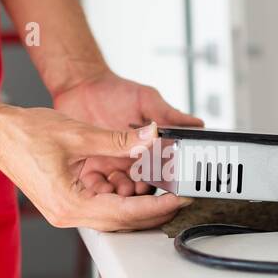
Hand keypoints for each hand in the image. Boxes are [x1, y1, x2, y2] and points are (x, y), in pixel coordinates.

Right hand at [0, 105, 189, 230]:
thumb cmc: (24, 134)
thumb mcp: (78, 133)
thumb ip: (117, 140)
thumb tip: (150, 139)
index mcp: (70, 203)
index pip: (125, 213)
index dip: (156, 207)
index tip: (179, 199)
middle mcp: (68, 214)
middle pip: (122, 221)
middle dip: (153, 208)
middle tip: (179, 194)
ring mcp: (66, 211)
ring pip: (113, 215)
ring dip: (136, 201)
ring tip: (160, 184)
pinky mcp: (65, 202)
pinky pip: (100, 205)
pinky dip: (118, 194)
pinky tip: (132, 180)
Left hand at [52, 70, 202, 195]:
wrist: (80, 85)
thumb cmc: (114, 90)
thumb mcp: (145, 100)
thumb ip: (168, 113)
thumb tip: (197, 124)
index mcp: (148, 146)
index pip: (162, 168)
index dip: (164, 178)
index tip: (165, 180)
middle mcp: (131, 158)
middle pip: (142, 183)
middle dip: (143, 188)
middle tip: (141, 187)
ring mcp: (110, 163)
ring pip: (121, 187)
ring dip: (123, 191)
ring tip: (123, 187)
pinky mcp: (89, 166)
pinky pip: (97, 185)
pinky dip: (101, 188)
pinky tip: (102, 186)